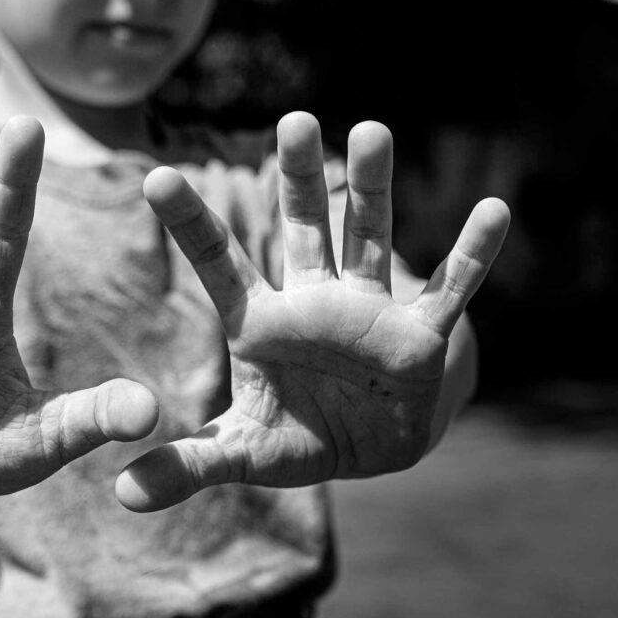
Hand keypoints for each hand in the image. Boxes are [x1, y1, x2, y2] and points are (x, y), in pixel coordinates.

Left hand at [116, 113, 508, 511]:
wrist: (366, 447)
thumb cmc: (298, 438)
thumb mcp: (242, 452)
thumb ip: (189, 465)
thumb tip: (122, 496)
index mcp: (260, 323)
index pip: (218, 264)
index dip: (189, 223)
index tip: (157, 176)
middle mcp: (312, 301)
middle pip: (301, 229)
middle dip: (297, 179)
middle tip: (291, 120)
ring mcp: (368, 311)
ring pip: (368, 238)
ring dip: (372, 190)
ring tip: (372, 130)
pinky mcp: (419, 335)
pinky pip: (449, 290)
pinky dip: (470, 256)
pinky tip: (495, 211)